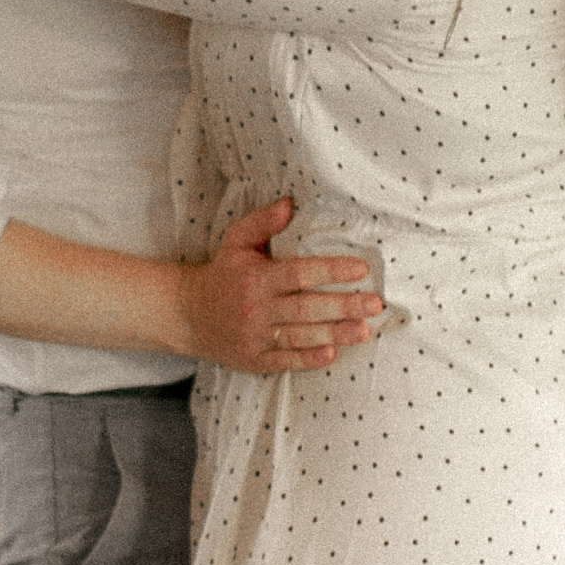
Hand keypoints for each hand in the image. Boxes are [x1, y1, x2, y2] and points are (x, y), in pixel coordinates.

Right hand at [177, 198, 383, 375]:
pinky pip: (285, 361)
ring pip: (300, 336)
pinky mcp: (255, 360)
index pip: (298, 273)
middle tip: (374, 304)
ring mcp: (255, 337)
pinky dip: (308, 359)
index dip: (330, 271)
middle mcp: (257, 309)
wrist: (189, 316)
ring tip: (364, 330)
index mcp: (256, 278)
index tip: (361, 269)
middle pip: (305, 308)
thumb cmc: (223, 274)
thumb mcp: (237, 241)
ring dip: (334, 334)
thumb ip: (263, 221)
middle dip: (343, 306)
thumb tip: (290, 202)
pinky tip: (332, 353)